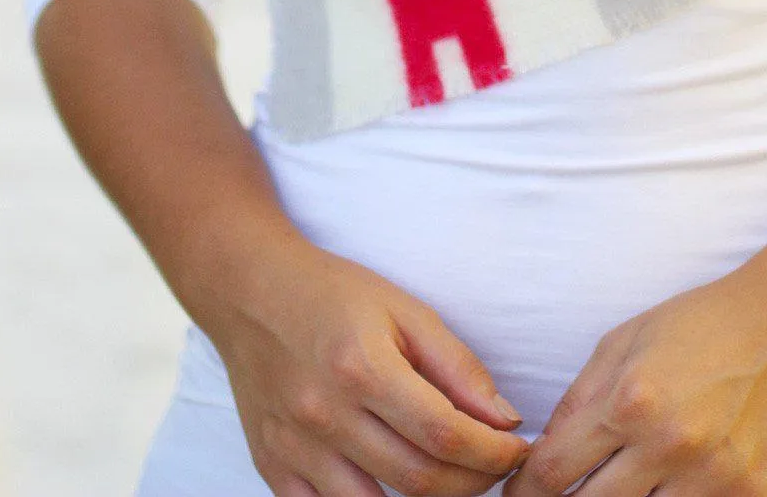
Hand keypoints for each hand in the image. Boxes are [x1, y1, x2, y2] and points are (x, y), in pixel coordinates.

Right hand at [205, 223, 531, 496]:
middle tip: (494, 465)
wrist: (250, 290)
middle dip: (473, 481)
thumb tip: (505, 420)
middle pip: (418, 481)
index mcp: (363, 367)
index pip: (445, 435)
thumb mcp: (405, 310)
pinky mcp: (272, 467)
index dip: (493, 454)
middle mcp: (325, 414)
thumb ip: (457, 367)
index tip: (517, 449)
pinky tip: (395, 487)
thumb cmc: (334, 294)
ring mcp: (294, 448)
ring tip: (452, 476)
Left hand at [500, 250, 766, 496]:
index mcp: (630, 400)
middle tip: (561, 494)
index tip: (518, 495)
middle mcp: (667, 444)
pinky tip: (661, 487)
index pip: (554, 472)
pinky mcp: (747, 496)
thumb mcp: (624, 341)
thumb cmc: (700, 324)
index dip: (525, 491)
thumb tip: (544, 450)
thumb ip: (580, 399)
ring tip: (615, 486)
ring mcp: (710, 477)